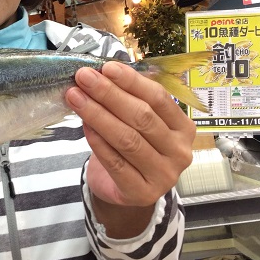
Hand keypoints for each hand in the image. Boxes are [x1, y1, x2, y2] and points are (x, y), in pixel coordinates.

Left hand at [65, 61, 194, 207]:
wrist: (125, 190)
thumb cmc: (132, 147)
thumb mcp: (137, 122)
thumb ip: (128, 99)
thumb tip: (102, 72)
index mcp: (183, 127)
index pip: (159, 98)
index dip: (131, 81)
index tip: (106, 67)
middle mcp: (179, 151)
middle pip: (142, 117)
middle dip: (109, 94)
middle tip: (84, 78)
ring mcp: (164, 175)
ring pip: (127, 139)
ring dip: (98, 114)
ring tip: (75, 96)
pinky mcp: (142, 192)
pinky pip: (115, 162)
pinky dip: (97, 141)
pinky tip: (83, 124)